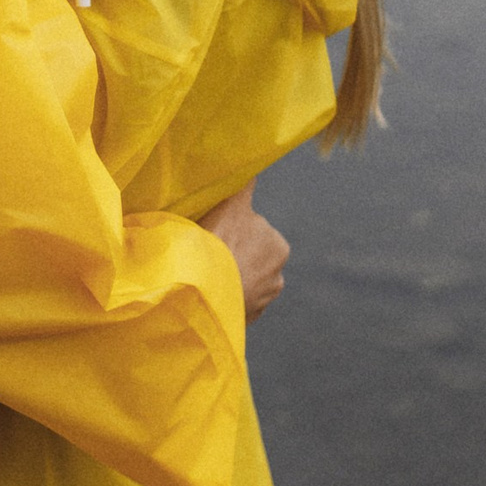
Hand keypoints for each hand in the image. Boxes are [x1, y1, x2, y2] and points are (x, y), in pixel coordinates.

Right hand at [199, 186, 287, 322]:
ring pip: (242, 282)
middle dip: (233, 256)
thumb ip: (244, 184)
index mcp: (279, 247)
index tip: (216, 234)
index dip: (233, 231)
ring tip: (207, 275)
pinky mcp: (247, 321)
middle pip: (249, 258)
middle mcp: (278, 277)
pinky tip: (210, 291)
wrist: (206, 291)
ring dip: (229, 278)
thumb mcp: (232, 204)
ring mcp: (262, 302)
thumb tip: (253, 165)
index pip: (254, 232)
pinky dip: (225, 298)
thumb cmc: (220, 243)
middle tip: (208, 253)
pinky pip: (235, 303)